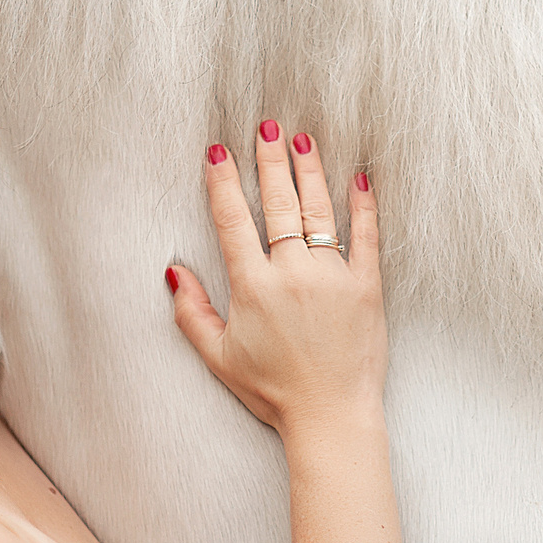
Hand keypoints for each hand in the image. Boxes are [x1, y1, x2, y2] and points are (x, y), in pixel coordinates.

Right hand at [168, 121, 384, 433]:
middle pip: (278, 203)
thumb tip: (175, 272)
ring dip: (309, 171)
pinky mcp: (367, 286)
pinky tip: (358, 176)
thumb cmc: (273, 391)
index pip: (233, 220)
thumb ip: (192, 312)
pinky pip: (366, 236)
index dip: (224, 182)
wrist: (331, 416)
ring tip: (302, 140)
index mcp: (253, 286)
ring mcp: (332, 276)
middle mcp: (291, 273)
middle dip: (269, 160)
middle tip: (267, 126)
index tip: (218, 151)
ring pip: (318, 211)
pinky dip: (362, 205)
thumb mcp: (219, 356)